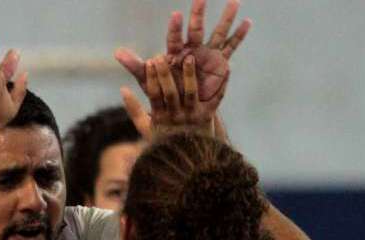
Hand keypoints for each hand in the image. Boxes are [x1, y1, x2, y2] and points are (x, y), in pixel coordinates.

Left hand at [116, 0, 250, 105]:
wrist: (181, 105)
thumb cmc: (164, 90)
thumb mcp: (148, 79)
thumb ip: (135, 65)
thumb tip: (117, 53)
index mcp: (175, 53)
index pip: (174, 38)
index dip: (175, 28)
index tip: (176, 15)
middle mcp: (192, 49)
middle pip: (196, 29)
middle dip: (199, 14)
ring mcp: (207, 54)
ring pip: (218, 32)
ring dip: (226, 18)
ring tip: (235, 2)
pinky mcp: (220, 63)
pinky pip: (231, 46)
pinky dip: (239, 35)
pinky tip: (247, 22)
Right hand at [120, 54, 214, 140]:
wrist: (187, 160)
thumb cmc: (164, 140)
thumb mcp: (146, 127)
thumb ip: (134, 109)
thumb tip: (123, 89)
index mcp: (160, 118)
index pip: (154, 95)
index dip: (151, 78)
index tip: (150, 62)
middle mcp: (176, 117)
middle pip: (169, 93)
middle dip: (165, 74)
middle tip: (163, 57)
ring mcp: (192, 117)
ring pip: (190, 94)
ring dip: (188, 76)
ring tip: (188, 58)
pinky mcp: (208, 116)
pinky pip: (214, 99)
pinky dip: (220, 84)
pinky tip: (223, 68)